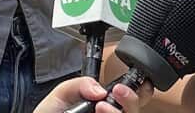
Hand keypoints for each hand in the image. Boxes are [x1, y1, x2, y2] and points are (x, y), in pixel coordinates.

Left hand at [33, 77, 150, 112]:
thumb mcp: (60, 95)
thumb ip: (80, 83)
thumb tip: (100, 89)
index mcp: (101, 105)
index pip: (127, 97)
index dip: (134, 90)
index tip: (123, 84)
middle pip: (134, 108)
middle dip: (132, 99)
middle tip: (119, 91)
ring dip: (120, 110)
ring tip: (102, 104)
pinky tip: (99, 111)